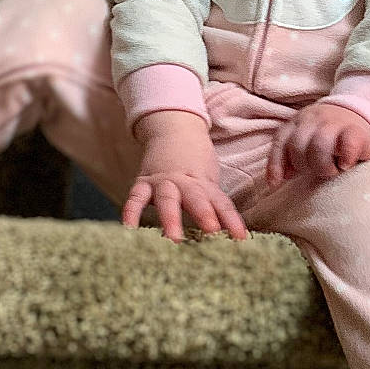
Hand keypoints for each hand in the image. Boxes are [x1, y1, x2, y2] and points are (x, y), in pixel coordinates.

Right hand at [122, 111, 248, 243]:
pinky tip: (129, 229)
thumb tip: (233, 237)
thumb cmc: (196, 164)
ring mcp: (163, 181)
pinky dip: (131, 212)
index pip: (221, 203)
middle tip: (212, 232)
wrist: (174, 130)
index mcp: (205, 184)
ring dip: (171, 217)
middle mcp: (185, 182)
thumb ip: (216, 206)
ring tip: (173, 238)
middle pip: (196, 198)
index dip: (231, 220)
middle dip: (204, 214)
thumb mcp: (209, 182)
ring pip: (167, 198)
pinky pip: (136, 197)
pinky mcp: (143, 183)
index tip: (240, 238)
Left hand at [265, 101, 369, 189]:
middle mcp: (313, 119)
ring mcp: (335, 122)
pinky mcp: (356, 130)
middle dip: (305, 166)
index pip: (280, 141)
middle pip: (298, 145)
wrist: (360, 115)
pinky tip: (345, 165)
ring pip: (320, 145)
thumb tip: (279, 179)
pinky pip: (347, 144)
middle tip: (317, 172)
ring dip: (323, 165)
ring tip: (333, 171)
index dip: (275, 164)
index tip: (275, 184)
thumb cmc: (328, 137)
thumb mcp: (306, 142)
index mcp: (297, 122)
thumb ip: (291, 157)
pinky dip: (345, 158)